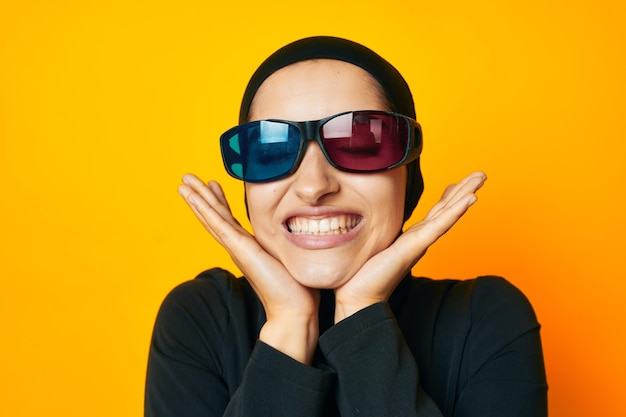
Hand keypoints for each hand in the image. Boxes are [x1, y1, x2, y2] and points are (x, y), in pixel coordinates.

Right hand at [177, 175, 318, 363]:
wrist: (294, 310)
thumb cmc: (296, 288)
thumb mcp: (289, 255)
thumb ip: (286, 243)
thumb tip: (300, 231)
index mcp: (248, 247)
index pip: (229, 219)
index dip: (219, 200)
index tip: (213, 183)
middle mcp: (238, 246)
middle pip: (214, 215)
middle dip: (201, 195)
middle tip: (187, 178)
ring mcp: (236, 247)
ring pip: (211, 217)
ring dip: (196, 199)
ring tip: (183, 183)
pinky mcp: (240, 249)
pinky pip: (218, 224)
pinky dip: (204, 209)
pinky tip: (194, 198)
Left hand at [333, 171, 486, 321]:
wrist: (358, 297)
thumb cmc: (362, 275)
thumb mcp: (375, 245)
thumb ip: (380, 235)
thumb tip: (369, 221)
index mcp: (411, 238)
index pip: (434, 213)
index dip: (447, 197)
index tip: (456, 182)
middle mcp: (419, 239)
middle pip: (447, 209)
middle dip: (464, 190)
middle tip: (481, 174)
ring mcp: (420, 242)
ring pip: (448, 213)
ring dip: (466, 193)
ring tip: (481, 177)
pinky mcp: (415, 246)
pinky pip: (439, 225)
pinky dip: (456, 211)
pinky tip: (470, 198)